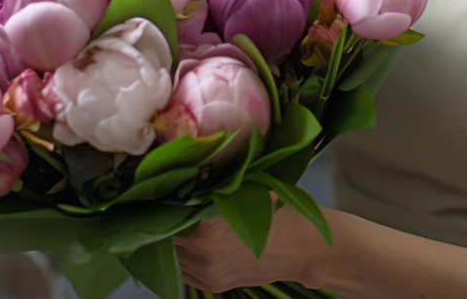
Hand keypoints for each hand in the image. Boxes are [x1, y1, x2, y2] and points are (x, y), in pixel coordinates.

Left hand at [174, 202, 331, 292]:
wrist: (302, 248)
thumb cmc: (276, 212)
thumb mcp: (242, 191)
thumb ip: (209, 191)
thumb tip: (181, 180)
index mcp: (208, 226)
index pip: (167, 213)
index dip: (164, 200)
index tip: (163, 189)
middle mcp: (204, 253)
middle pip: (165, 235)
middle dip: (166, 219)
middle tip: (169, 203)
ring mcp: (207, 272)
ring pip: (171, 254)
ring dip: (173, 238)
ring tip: (181, 221)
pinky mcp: (212, 285)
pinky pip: (183, 269)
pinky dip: (183, 254)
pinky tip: (194, 240)